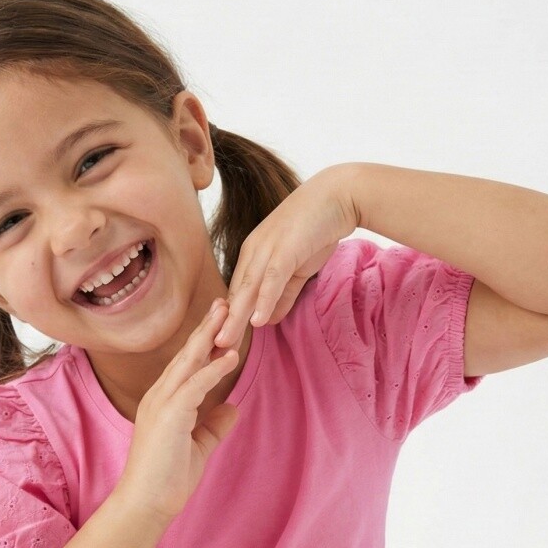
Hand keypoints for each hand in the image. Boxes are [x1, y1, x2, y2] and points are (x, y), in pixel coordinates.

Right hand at [115, 296, 242, 525]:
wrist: (145, 504)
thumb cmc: (166, 480)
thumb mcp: (198, 447)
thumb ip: (213, 426)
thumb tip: (232, 408)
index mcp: (164, 401)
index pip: (187, 364)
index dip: (204, 342)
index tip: (222, 321)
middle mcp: (159, 396)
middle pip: (186, 354)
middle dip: (206, 327)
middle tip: (224, 301)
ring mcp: (162, 404)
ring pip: (188, 362)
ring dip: (209, 337)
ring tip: (228, 315)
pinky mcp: (169, 416)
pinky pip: (194, 386)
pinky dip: (212, 369)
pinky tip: (228, 356)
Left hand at [215, 166, 358, 352]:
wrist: (337, 196)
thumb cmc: (317, 230)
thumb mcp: (297, 268)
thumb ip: (283, 294)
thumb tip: (268, 320)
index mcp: (254, 255)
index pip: (237, 293)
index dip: (227, 319)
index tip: (217, 344)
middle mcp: (254, 251)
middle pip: (236, 294)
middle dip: (222, 324)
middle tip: (210, 351)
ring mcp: (267, 249)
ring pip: (248, 289)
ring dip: (236, 317)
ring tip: (225, 342)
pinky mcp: (286, 249)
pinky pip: (272, 279)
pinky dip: (264, 300)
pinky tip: (259, 321)